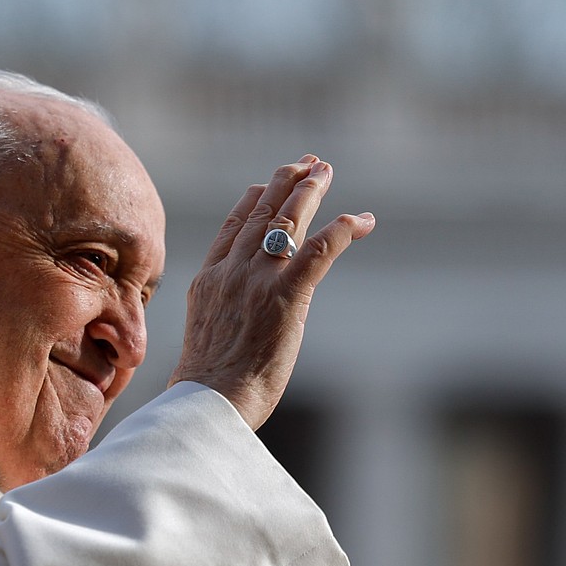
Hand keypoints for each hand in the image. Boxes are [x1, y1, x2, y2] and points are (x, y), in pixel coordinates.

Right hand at [168, 155, 374, 429]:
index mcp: (209, 279)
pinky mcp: (286, 296)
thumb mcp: (205, 334)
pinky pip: (319, 250)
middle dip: (287, 182)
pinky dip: (342, 230)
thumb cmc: (209, 385)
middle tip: (308, 163)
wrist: (210, 402)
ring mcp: (257, 280)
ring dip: (311, 192)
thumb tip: (235, 315)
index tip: (268, 181)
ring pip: (288, 221)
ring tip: (327, 171)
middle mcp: (231, 271)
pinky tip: (360, 220)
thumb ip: (221, 310)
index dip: (254, 198)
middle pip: (261, 212)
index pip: (233, 225)